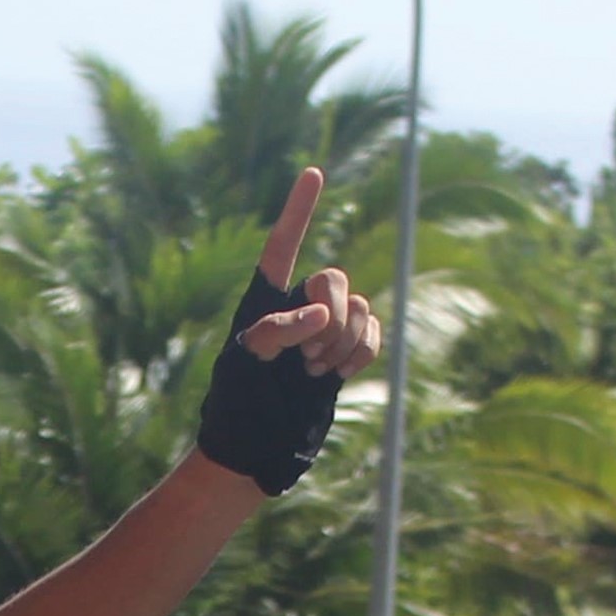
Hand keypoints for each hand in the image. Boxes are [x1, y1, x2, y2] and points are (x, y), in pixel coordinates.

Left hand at [233, 170, 384, 379]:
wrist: (260, 443)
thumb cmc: (242, 400)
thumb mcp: (248, 361)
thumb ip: (280, 330)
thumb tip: (321, 315)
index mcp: (264, 300)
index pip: (283, 247)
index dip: (298, 211)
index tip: (313, 172)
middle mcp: (298, 306)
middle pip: (333, 280)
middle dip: (331, 314)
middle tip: (308, 355)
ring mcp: (326, 328)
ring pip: (359, 308)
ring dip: (344, 341)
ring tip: (314, 372)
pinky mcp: (347, 350)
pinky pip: (373, 331)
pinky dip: (363, 352)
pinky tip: (339, 375)